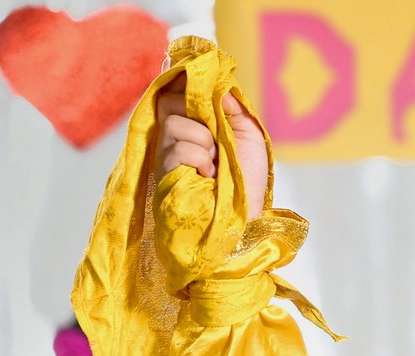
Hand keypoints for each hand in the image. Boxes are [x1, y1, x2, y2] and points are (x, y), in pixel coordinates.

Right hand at [153, 65, 267, 219]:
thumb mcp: (249, 135)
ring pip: (174, 123)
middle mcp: (174, 135)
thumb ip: (233, 107)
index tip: (198, 82)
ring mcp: (166, 152)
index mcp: (193, 123)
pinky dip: (200, 159)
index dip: (184, 82)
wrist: (247, 215)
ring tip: (215, 162)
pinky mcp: (164, 171)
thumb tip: (217, 83)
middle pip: (169, 100)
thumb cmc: (247, 179)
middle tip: (216, 137)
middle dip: (197, 114)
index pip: (175, 90)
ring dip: (203, 141)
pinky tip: (208, 175)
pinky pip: (179, 147)